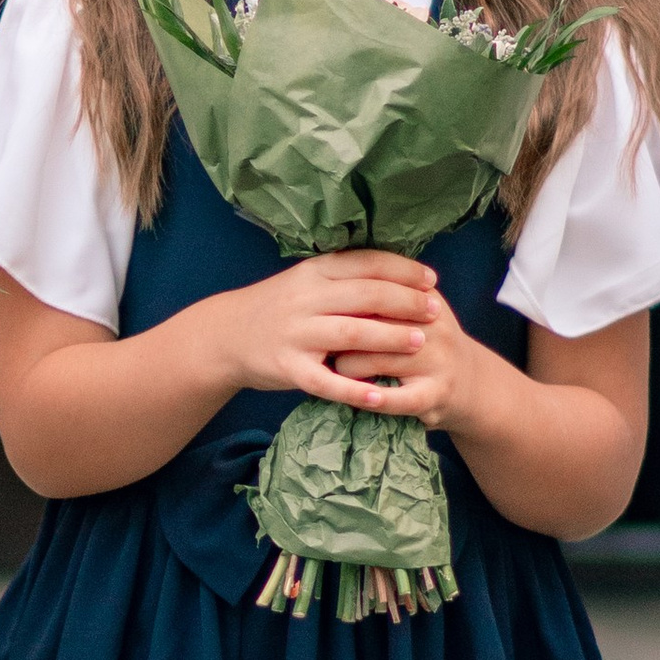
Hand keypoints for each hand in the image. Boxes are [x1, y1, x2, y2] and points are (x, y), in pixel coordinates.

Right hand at [215, 252, 440, 408]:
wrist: (224, 336)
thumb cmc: (277, 308)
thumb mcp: (305, 281)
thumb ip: (343, 277)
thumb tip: (398, 273)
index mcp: (314, 272)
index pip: (367, 263)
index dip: (404, 270)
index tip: (431, 280)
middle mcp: (305, 299)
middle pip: (367, 296)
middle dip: (407, 303)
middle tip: (435, 312)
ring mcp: (296, 334)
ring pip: (353, 334)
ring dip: (391, 338)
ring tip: (420, 342)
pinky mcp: (288, 368)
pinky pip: (327, 381)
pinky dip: (354, 390)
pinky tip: (378, 396)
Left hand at [328, 283, 510, 439]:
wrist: (471, 382)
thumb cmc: (426, 341)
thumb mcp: (415, 309)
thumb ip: (382, 291)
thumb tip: (330, 276)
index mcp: (424, 298)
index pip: (376, 289)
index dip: (343, 301)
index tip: (320, 309)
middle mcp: (434, 325)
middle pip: (372, 322)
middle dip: (340, 334)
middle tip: (320, 342)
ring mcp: (437, 361)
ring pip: (377, 359)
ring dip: (346, 367)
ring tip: (334, 368)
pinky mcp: (435, 394)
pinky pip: (399, 398)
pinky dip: (376, 399)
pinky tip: (359, 398)